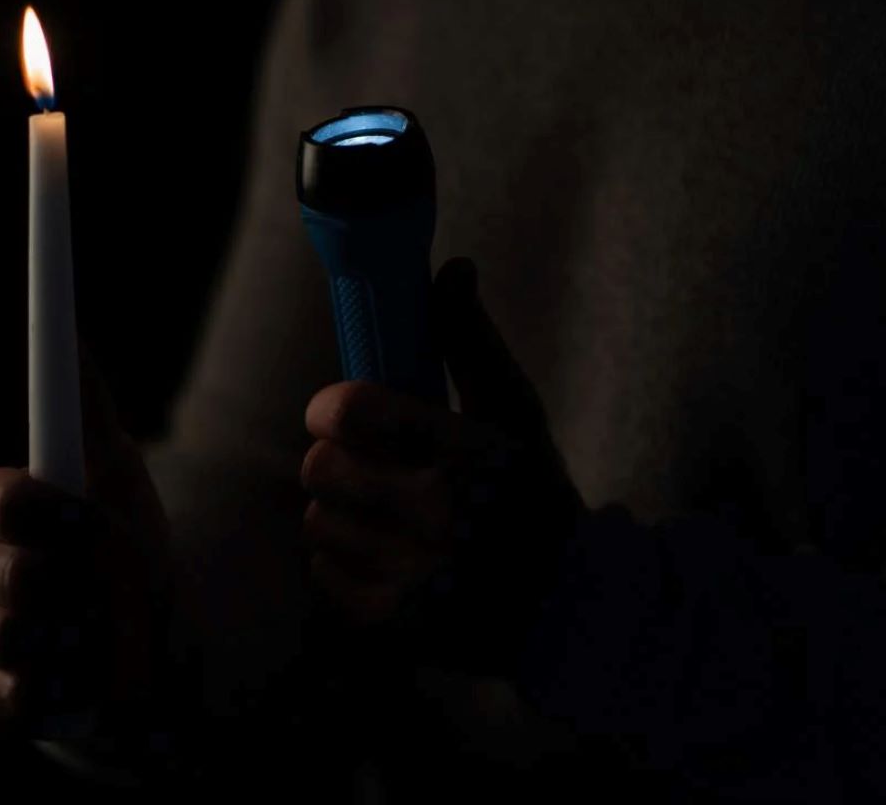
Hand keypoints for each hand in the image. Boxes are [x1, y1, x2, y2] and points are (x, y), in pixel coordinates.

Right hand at [0, 358, 168, 732]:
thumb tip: (71, 327)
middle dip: (77, 580)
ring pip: (12, 635)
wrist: (144, 638)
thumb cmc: (120, 543)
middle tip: (106, 581)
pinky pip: (9, 694)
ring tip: (97, 626)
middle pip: (11, 573)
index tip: (86, 520)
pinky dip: (57, 686)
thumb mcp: (111, 466)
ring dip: (77, 633)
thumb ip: (84, 403)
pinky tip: (73, 672)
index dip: (43, 511)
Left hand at [301, 258, 581, 670]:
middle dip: (336, 462)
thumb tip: (453, 266)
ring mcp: (408, 572)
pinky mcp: (393, 618)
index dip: (330, 408)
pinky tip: (383, 557)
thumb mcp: (515, 411)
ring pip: (317, 523)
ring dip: (339, 515)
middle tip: (365, 468)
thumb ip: (472, 339)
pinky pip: (324, 574)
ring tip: (380, 515)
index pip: (345, 412)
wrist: (568, 601)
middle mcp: (429, 513)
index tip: (342, 415)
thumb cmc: (535, 492)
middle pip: (318, 468)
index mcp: (455, 451)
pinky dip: (343, 564)